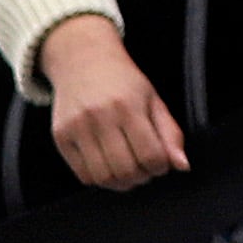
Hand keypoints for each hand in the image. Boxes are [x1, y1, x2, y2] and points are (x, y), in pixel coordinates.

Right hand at [38, 12, 189, 190]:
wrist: (82, 60)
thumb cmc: (122, 81)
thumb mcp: (153, 99)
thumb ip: (170, 133)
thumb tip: (182, 165)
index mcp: (129, 106)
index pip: (151, 155)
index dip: (160, 167)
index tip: (160, 162)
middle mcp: (100, 116)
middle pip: (126, 170)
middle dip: (141, 177)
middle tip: (144, 168)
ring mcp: (77, 127)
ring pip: (103, 178)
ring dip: (121, 183)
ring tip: (127, 169)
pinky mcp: (61, 136)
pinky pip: (83, 175)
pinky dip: (99, 179)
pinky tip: (107, 166)